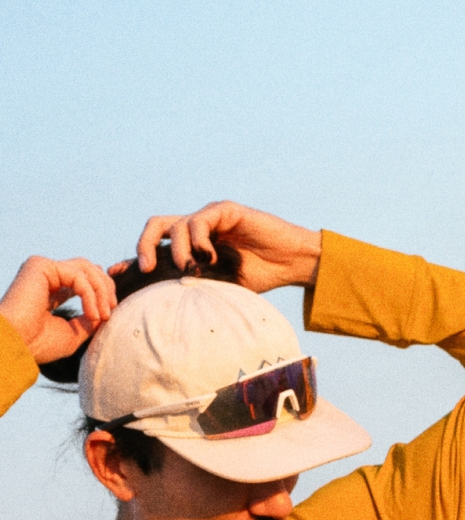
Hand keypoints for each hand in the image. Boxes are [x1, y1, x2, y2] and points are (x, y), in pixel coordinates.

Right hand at [0, 255, 115, 363]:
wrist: (15, 346)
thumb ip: (90, 319)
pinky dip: (90, 294)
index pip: (84, 280)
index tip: (109, 314)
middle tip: (111, 311)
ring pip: (85, 268)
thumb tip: (107, 310)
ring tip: (103, 315)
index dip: (102, 292)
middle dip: (105, 288)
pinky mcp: (40, 266)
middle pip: (88, 268)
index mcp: (52, 289)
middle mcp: (46, 276)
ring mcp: (42, 268)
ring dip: (100, 290)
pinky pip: (77, 275)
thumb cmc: (39, 344)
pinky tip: (92, 314)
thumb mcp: (74, 333)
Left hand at [126, 202, 320, 293]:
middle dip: (143, 246)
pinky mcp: (225, 210)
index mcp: (194, 247)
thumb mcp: (222, 287)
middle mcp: (197, 229)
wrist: (293, 262)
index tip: (116, 274)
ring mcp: (209, 218)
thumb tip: (168, 309)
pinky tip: (208, 257)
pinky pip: (198, 221)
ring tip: (191, 270)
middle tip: (145, 268)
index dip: (135, 259)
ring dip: (177, 250)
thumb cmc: (263, 276)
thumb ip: (197, 288)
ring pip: (174, 225)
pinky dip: (197, 240)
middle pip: (155, 227)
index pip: (157, 248)